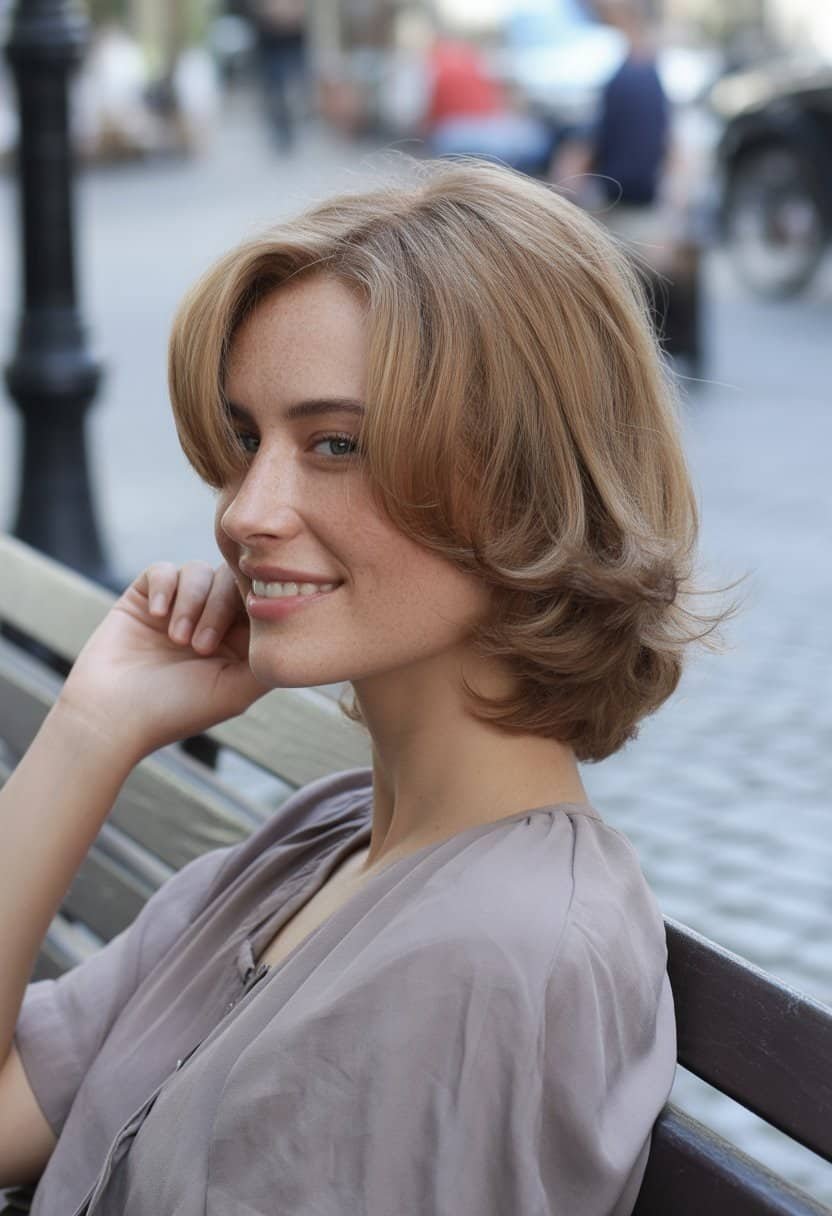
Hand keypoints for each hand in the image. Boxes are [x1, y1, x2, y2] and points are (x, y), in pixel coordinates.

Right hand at [59, 561, 265, 761]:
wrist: (111, 714)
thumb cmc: (176, 710)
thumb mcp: (236, 690)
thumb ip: (268, 658)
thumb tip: (295, 626)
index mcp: (236, 642)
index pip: (258, 599)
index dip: (257, 598)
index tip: (249, 611)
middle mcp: (209, 621)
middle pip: (231, 579)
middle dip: (221, 606)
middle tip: (201, 647)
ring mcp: (176, 607)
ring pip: (199, 572)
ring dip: (192, 603)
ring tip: (177, 640)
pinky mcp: (144, 598)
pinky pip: (163, 569)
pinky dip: (164, 587)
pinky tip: (156, 616)